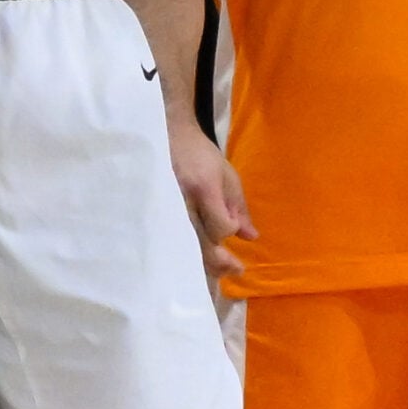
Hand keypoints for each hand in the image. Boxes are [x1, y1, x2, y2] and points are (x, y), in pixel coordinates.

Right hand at [167, 118, 256, 282]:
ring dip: (205, 265)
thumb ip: (238, 206)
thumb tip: (250, 237)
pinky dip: (188, 256)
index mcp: (203, 189)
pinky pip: (174, 243)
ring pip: (187, 250)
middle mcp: (183, 204)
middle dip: (221, 262)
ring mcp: (167, 212)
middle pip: (202, 245)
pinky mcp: (157, 216)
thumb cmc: (199, 154)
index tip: (234, 224)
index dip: (229, 229)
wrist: (166, 137)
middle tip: (237, 269)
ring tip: (221, 271)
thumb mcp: (226, 174)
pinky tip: (197, 263)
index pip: (220, 226)